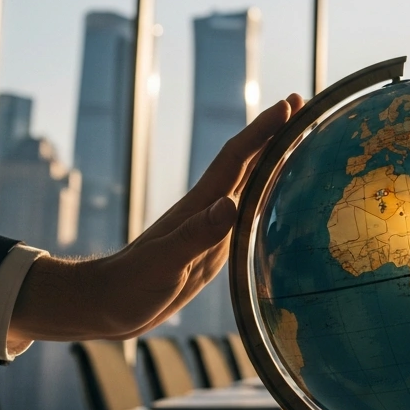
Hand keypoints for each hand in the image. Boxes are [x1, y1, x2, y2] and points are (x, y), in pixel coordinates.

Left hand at [8, 94, 304, 344]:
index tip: (289, 104)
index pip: (238, 159)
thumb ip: (197, 234)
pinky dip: (267, 195)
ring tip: (300, 140)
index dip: (263, 131)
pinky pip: (248, 211)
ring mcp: (211, 226)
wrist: (106, 305)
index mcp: (201, 207)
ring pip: (249, 182)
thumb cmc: (131, 287)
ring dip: (273, 158)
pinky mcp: (212, 246)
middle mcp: (209, 209)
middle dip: (274, 132)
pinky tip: (277, 198)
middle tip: (303, 104)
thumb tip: (230, 203)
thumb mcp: (165, 263)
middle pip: (247, 161)